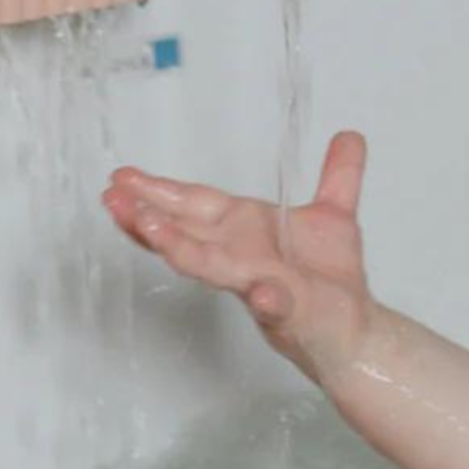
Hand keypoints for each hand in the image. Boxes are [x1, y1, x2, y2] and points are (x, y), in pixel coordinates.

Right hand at [103, 130, 374, 386]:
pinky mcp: (289, 312)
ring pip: (211, 265)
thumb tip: (348, 135)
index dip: (161, 191)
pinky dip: (268, 298)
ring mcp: (260, 285)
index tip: (124, 177)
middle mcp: (241, 258)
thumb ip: (339, 175)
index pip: (196, 206)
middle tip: (112, 198)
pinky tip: (265, 293)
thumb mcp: (336, 216)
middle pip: (187, 232)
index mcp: (246, 230)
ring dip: (181, 248)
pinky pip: (276, 304)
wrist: (356, 333)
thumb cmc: (333, 282)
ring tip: (153, 230)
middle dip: (149, 216)